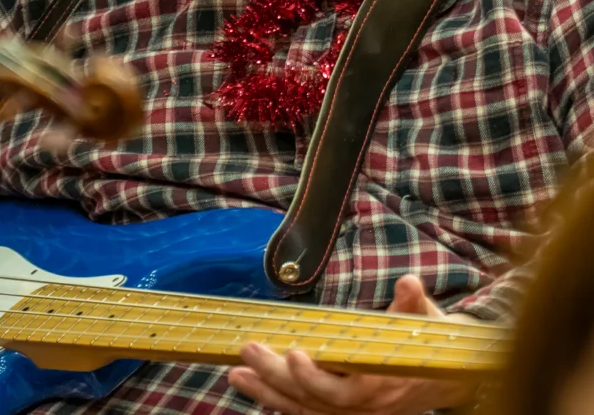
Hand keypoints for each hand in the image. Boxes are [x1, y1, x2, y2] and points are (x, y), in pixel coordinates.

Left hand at [227, 275, 476, 414]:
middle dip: (277, 378)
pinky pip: (305, 412)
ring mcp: (352, 414)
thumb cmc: (432, 345)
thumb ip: (414, 304)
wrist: (448, 380)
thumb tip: (411, 282)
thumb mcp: (427, 321)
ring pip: (304, 410)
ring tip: (235, 374)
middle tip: (247, 351)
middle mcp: (365, 406)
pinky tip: (252, 387)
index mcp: (382, 383)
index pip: (344, 391)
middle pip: (313, 400)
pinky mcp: (342, 413)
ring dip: (268, 393)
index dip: (315, 377)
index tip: (293, 352)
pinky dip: (278, 402)